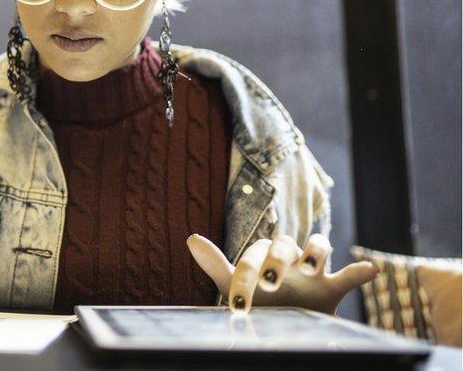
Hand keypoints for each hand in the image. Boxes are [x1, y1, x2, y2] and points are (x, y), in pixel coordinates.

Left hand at [187, 233, 377, 313]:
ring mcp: (313, 272)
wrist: (280, 323)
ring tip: (309, 267)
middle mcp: (289, 257)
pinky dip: (361, 271)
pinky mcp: (332, 288)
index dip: (246, 273)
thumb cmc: (256, 298)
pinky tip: (371, 270)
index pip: (257, 251)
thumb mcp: (233, 284)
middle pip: (287, 242)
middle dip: (278, 259)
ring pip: (319, 245)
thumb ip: (215, 264)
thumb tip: (191, 238)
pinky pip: (350, 275)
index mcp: (265, 253)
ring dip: (314, 251)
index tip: (238, 303)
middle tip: (270, 282)